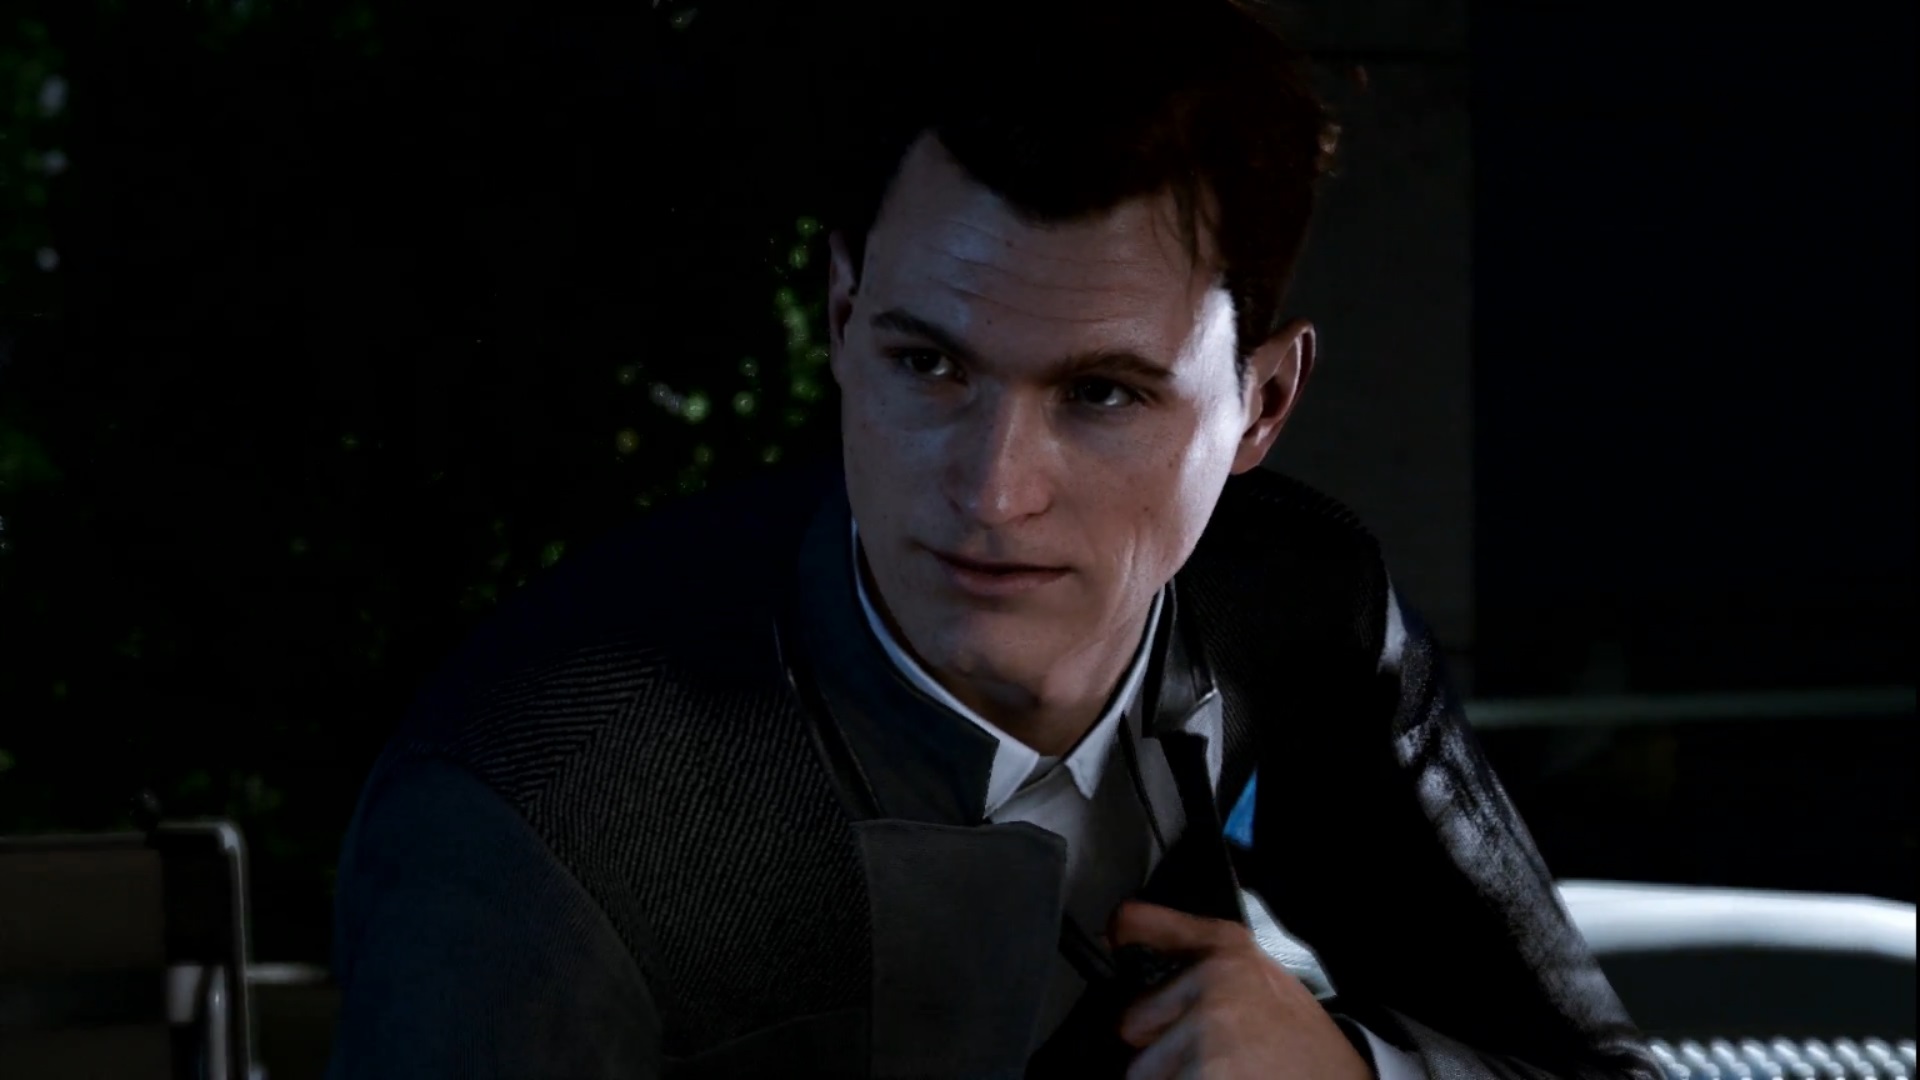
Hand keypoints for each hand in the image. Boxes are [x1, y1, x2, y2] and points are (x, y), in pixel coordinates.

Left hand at [1108, 900, 1372, 1079]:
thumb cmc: (1304, 1046)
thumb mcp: (1261, 982)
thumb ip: (1203, 964)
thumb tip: (1138, 949)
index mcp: (1227, 955)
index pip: (1143, 925)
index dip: (1131, 933)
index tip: (1120, 935)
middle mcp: (1211, 985)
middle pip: (1130, 1022)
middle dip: (1156, 1043)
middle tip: (1206, 1055)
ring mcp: (1204, 1035)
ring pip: (1141, 1069)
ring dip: (1170, 1077)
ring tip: (1219, 1074)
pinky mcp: (1201, 1075)